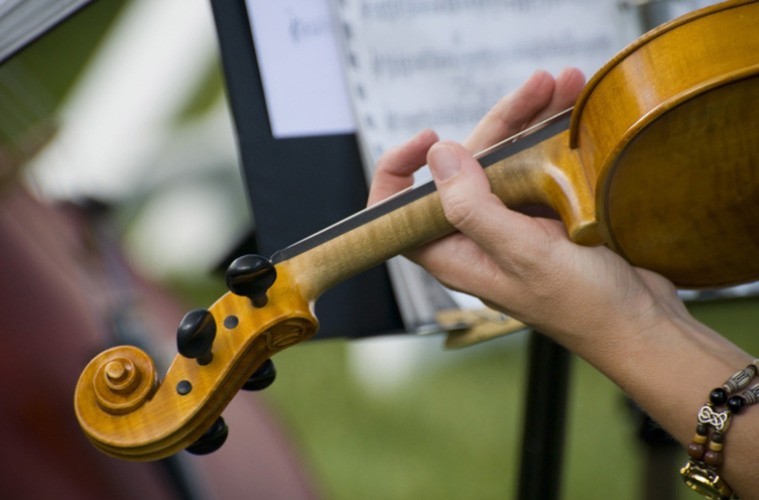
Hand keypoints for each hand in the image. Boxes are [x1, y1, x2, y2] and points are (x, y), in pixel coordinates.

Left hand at [368, 68, 684, 350]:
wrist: (639, 323)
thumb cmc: (583, 304)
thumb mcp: (524, 254)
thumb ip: (474, 208)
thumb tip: (438, 156)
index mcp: (453, 253)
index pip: (398, 210)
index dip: (400, 169)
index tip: (431, 136)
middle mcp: (475, 236)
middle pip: (465, 167)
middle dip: (499, 122)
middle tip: (541, 85)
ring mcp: (510, 224)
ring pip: (505, 160)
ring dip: (533, 120)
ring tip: (568, 84)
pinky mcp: (543, 217)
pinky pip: (537, 166)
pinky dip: (553, 138)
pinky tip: (575, 112)